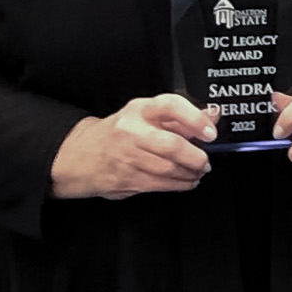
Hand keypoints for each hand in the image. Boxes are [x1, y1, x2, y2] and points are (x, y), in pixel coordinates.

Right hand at [50, 94, 212, 199]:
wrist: (79, 155)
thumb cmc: (119, 132)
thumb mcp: (145, 116)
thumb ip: (180, 117)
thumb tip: (213, 115)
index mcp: (139, 110)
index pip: (170, 106)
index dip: (195, 119)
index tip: (210, 133)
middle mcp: (130, 131)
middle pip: (172, 145)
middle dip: (196, 157)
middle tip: (205, 161)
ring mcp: (126, 156)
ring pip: (168, 168)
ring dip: (190, 173)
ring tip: (198, 171)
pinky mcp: (124, 178)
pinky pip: (159, 184)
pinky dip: (179, 184)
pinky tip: (187, 181)